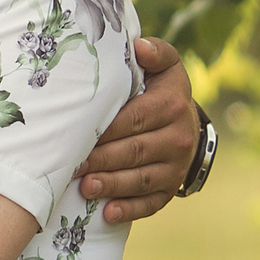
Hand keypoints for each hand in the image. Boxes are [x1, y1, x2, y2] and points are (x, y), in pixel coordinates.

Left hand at [76, 37, 200, 223]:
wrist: (187, 123)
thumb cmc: (160, 90)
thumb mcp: (164, 67)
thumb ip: (154, 53)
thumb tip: (139, 46)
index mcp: (171, 106)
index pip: (134, 119)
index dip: (105, 129)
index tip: (77, 134)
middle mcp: (178, 138)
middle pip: (135, 151)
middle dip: (102, 160)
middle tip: (71, 165)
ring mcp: (176, 167)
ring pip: (142, 179)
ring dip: (112, 186)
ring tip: (85, 188)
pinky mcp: (172, 188)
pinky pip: (152, 203)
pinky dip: (130, 210)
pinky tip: (107, 214)